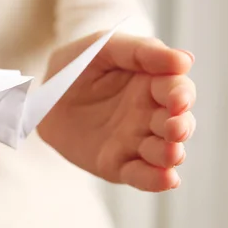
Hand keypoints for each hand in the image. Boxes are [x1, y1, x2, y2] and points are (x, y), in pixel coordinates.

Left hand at [37, 33, 195, 191]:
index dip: (181, 94)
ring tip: (170, 153)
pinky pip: (141, 175)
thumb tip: (184, 60)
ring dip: (171, 153)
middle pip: (178, 122)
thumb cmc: (78, 65)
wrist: (42, 97)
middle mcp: (150, 114)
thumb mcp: (103, 47)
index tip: (178, 99)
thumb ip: (140, 51)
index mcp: (152, 83)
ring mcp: (135, 141)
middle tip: (175, 127)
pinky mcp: (118, 164)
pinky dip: (156, 179)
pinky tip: (166, 178)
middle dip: (181, 126)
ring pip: (164, 151)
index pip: (176, 88)